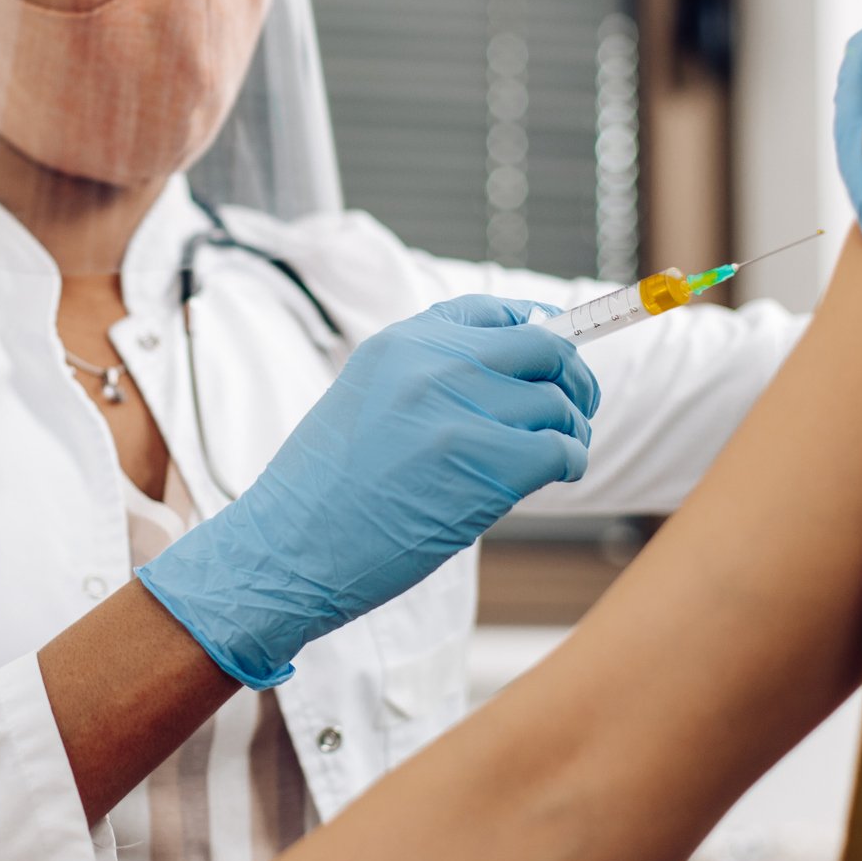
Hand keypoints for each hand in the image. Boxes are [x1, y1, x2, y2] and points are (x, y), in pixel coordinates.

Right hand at [137, 296, 597, 688]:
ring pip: (558, 402)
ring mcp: (460, 411)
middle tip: (576, 410)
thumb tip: (508, 377)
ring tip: (560, 454)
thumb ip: (425, 378)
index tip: (554, 358)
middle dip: (572, 379)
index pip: (494, 311)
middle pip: (543, 348)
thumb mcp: (363, 401)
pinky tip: (559, 475)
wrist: (285, 549)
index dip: (539, 331)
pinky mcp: (486, 464)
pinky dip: (572, 462)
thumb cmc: (322, 492)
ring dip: (573, 430)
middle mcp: (434, 364)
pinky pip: (562, 449)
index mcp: (401, 342)